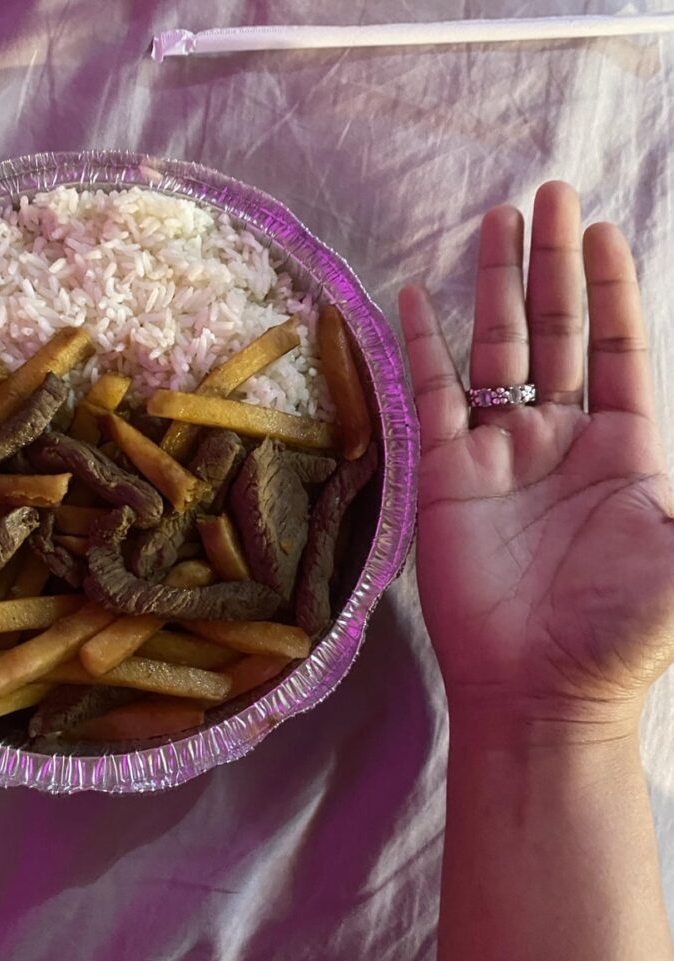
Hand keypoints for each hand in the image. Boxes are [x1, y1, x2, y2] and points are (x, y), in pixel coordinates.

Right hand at [399, 182, 673, 737]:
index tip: (601, 230)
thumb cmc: (621, 627)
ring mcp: (499, 453)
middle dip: (554, 264)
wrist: (542, 688)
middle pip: (556, 331)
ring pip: (495, 350)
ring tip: (498, 221)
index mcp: (624, 447)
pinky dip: (421, 347)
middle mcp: (561, 438)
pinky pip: (431, 396)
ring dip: (496, 287)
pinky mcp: (446, 474)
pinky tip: (414, 299)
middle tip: (550, 194)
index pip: (618, 346)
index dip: (611, 288)